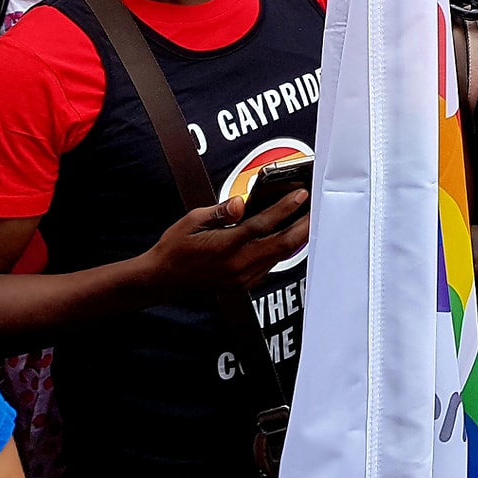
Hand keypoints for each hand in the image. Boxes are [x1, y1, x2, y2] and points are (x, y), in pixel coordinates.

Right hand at [143, 193, 309, 295]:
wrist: (162, 279)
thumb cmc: (176, 247)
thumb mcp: (192, 221)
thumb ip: (220, 211)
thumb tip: (239, 203)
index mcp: (226, 245)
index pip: (264, 223)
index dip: (286, 207)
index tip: (301, 194)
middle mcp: (238, 263)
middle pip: (283, 243)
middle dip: (304, 224)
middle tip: (316, 208)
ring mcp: (242, 276)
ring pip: (281, 255)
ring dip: (298, 238)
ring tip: (308, 219)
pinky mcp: (243, 283)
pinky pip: (271, 265)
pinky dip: (283, 249)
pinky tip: (289, 237)